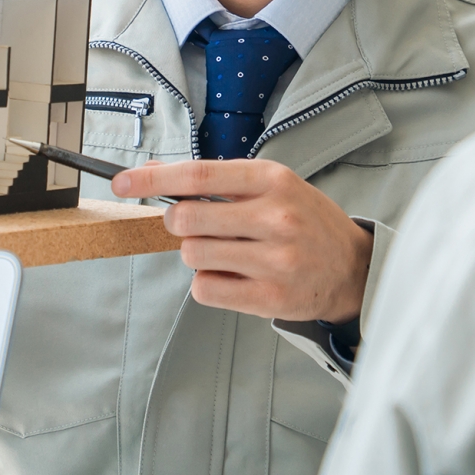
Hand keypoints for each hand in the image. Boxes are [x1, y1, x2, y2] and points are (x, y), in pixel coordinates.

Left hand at [112, 158, 373, 321]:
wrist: (351, 267)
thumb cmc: (306, 221)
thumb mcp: (272, 186)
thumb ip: (221, 182)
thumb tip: (159, 176)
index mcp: (272, 181)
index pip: (198, 177)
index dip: (153, 178)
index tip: (123, 181)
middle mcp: (275, 218)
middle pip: (187, 220)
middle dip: (177, 222)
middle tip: (192, 224)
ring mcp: (273, 261)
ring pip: (192, 256)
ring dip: (196, 254)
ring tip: (226, 252)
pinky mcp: (269, 298)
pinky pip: (205, 289)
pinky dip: (208, 282)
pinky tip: (233, 275)